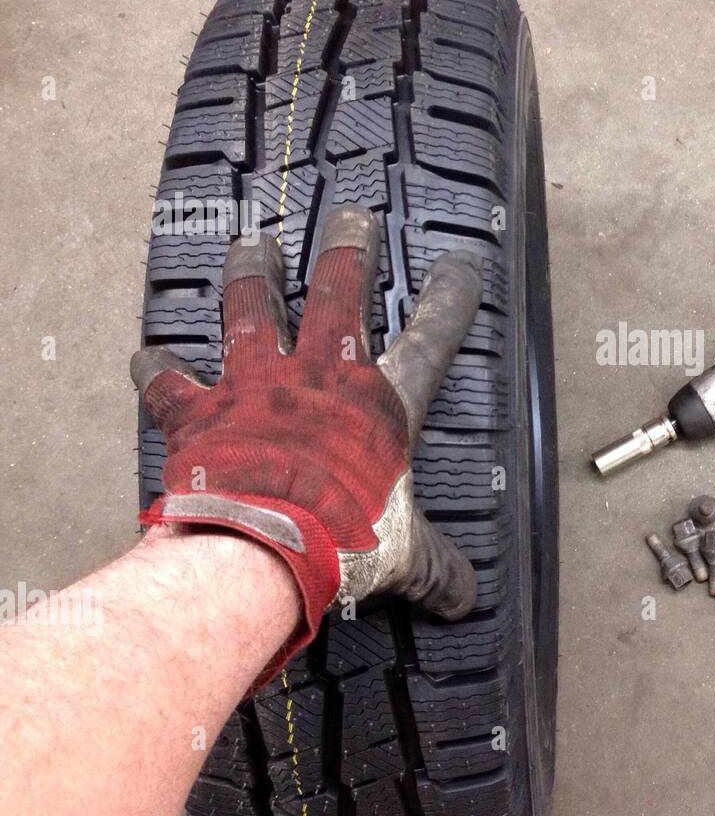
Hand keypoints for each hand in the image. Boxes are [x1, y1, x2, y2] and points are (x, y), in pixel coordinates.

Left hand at [131, 205, 481, 683]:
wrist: (260, 551)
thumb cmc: (344, 544)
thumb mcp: (407, 557)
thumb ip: (439, 569)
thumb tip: (467, 598)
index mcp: (382, 405)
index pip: (431, 337)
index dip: (450, 299)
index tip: (460, 267)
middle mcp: (322, 377)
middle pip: (338, 292)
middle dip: (349, 248)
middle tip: (351, 217)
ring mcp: (257, 386)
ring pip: (254, 309)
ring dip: (252, 273)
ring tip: (251, 243)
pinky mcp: (202, 412)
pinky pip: (171, 382)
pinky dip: (157, 370)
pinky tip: (147, 356)